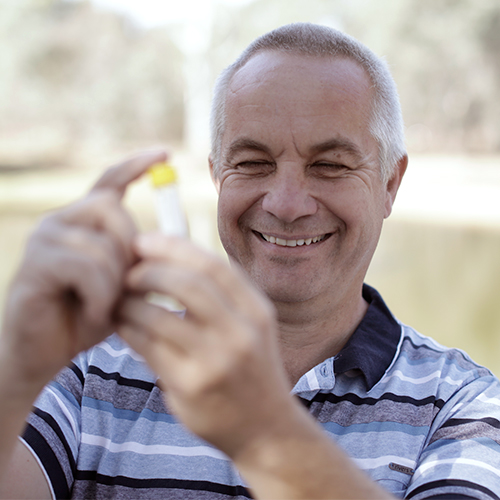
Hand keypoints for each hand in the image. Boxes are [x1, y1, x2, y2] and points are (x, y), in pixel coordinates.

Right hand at [0, 150, 166, 397]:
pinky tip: (94, 312)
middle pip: (112, 210)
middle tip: (127, 286)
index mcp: (83, 222)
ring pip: (102, 244)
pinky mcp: (35, 265)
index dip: (137, 166)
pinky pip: (85, 268)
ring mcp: (44, 240)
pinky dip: (100, 295)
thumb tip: (173, 241)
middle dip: (131, 250)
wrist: (44, 354)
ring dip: (116, 282)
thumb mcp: (123, 285)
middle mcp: (60, 221)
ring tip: (108, 305)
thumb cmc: (87, 316)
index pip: (109, 181)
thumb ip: (141, 261)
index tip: (165, 154)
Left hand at [117, 233, 300, 458]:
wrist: (266, 429)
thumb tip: (170, 257)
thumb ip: (222, 295)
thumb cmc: (250, 369)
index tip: (145, 241)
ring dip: (129, 302)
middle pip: (186, 283)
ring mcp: (216, 361)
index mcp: (256, 311)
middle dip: (148, 270)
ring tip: (118, 299)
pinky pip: (147, 347)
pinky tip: (122, 324)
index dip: (173, 246)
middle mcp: (241, 333)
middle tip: (127, 271)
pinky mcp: (190, 386)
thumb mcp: (251, 326)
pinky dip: (128, 329)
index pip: (211, 265)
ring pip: (157, 316)